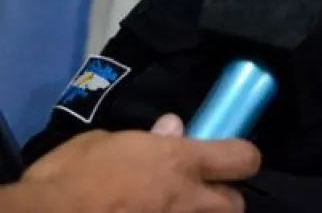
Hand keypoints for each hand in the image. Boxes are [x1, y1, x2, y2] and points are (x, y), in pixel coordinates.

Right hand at [20, 115, 260, 211]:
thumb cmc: (69, 176)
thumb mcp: (104, 142)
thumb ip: (148, 139)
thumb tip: (172, 127)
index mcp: (180, 161)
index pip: (243, 158)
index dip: (242, 157)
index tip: (230, 157)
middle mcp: (187, 200)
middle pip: (235, 205)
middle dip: (225, 199)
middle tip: (202, 194)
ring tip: (174, 210)